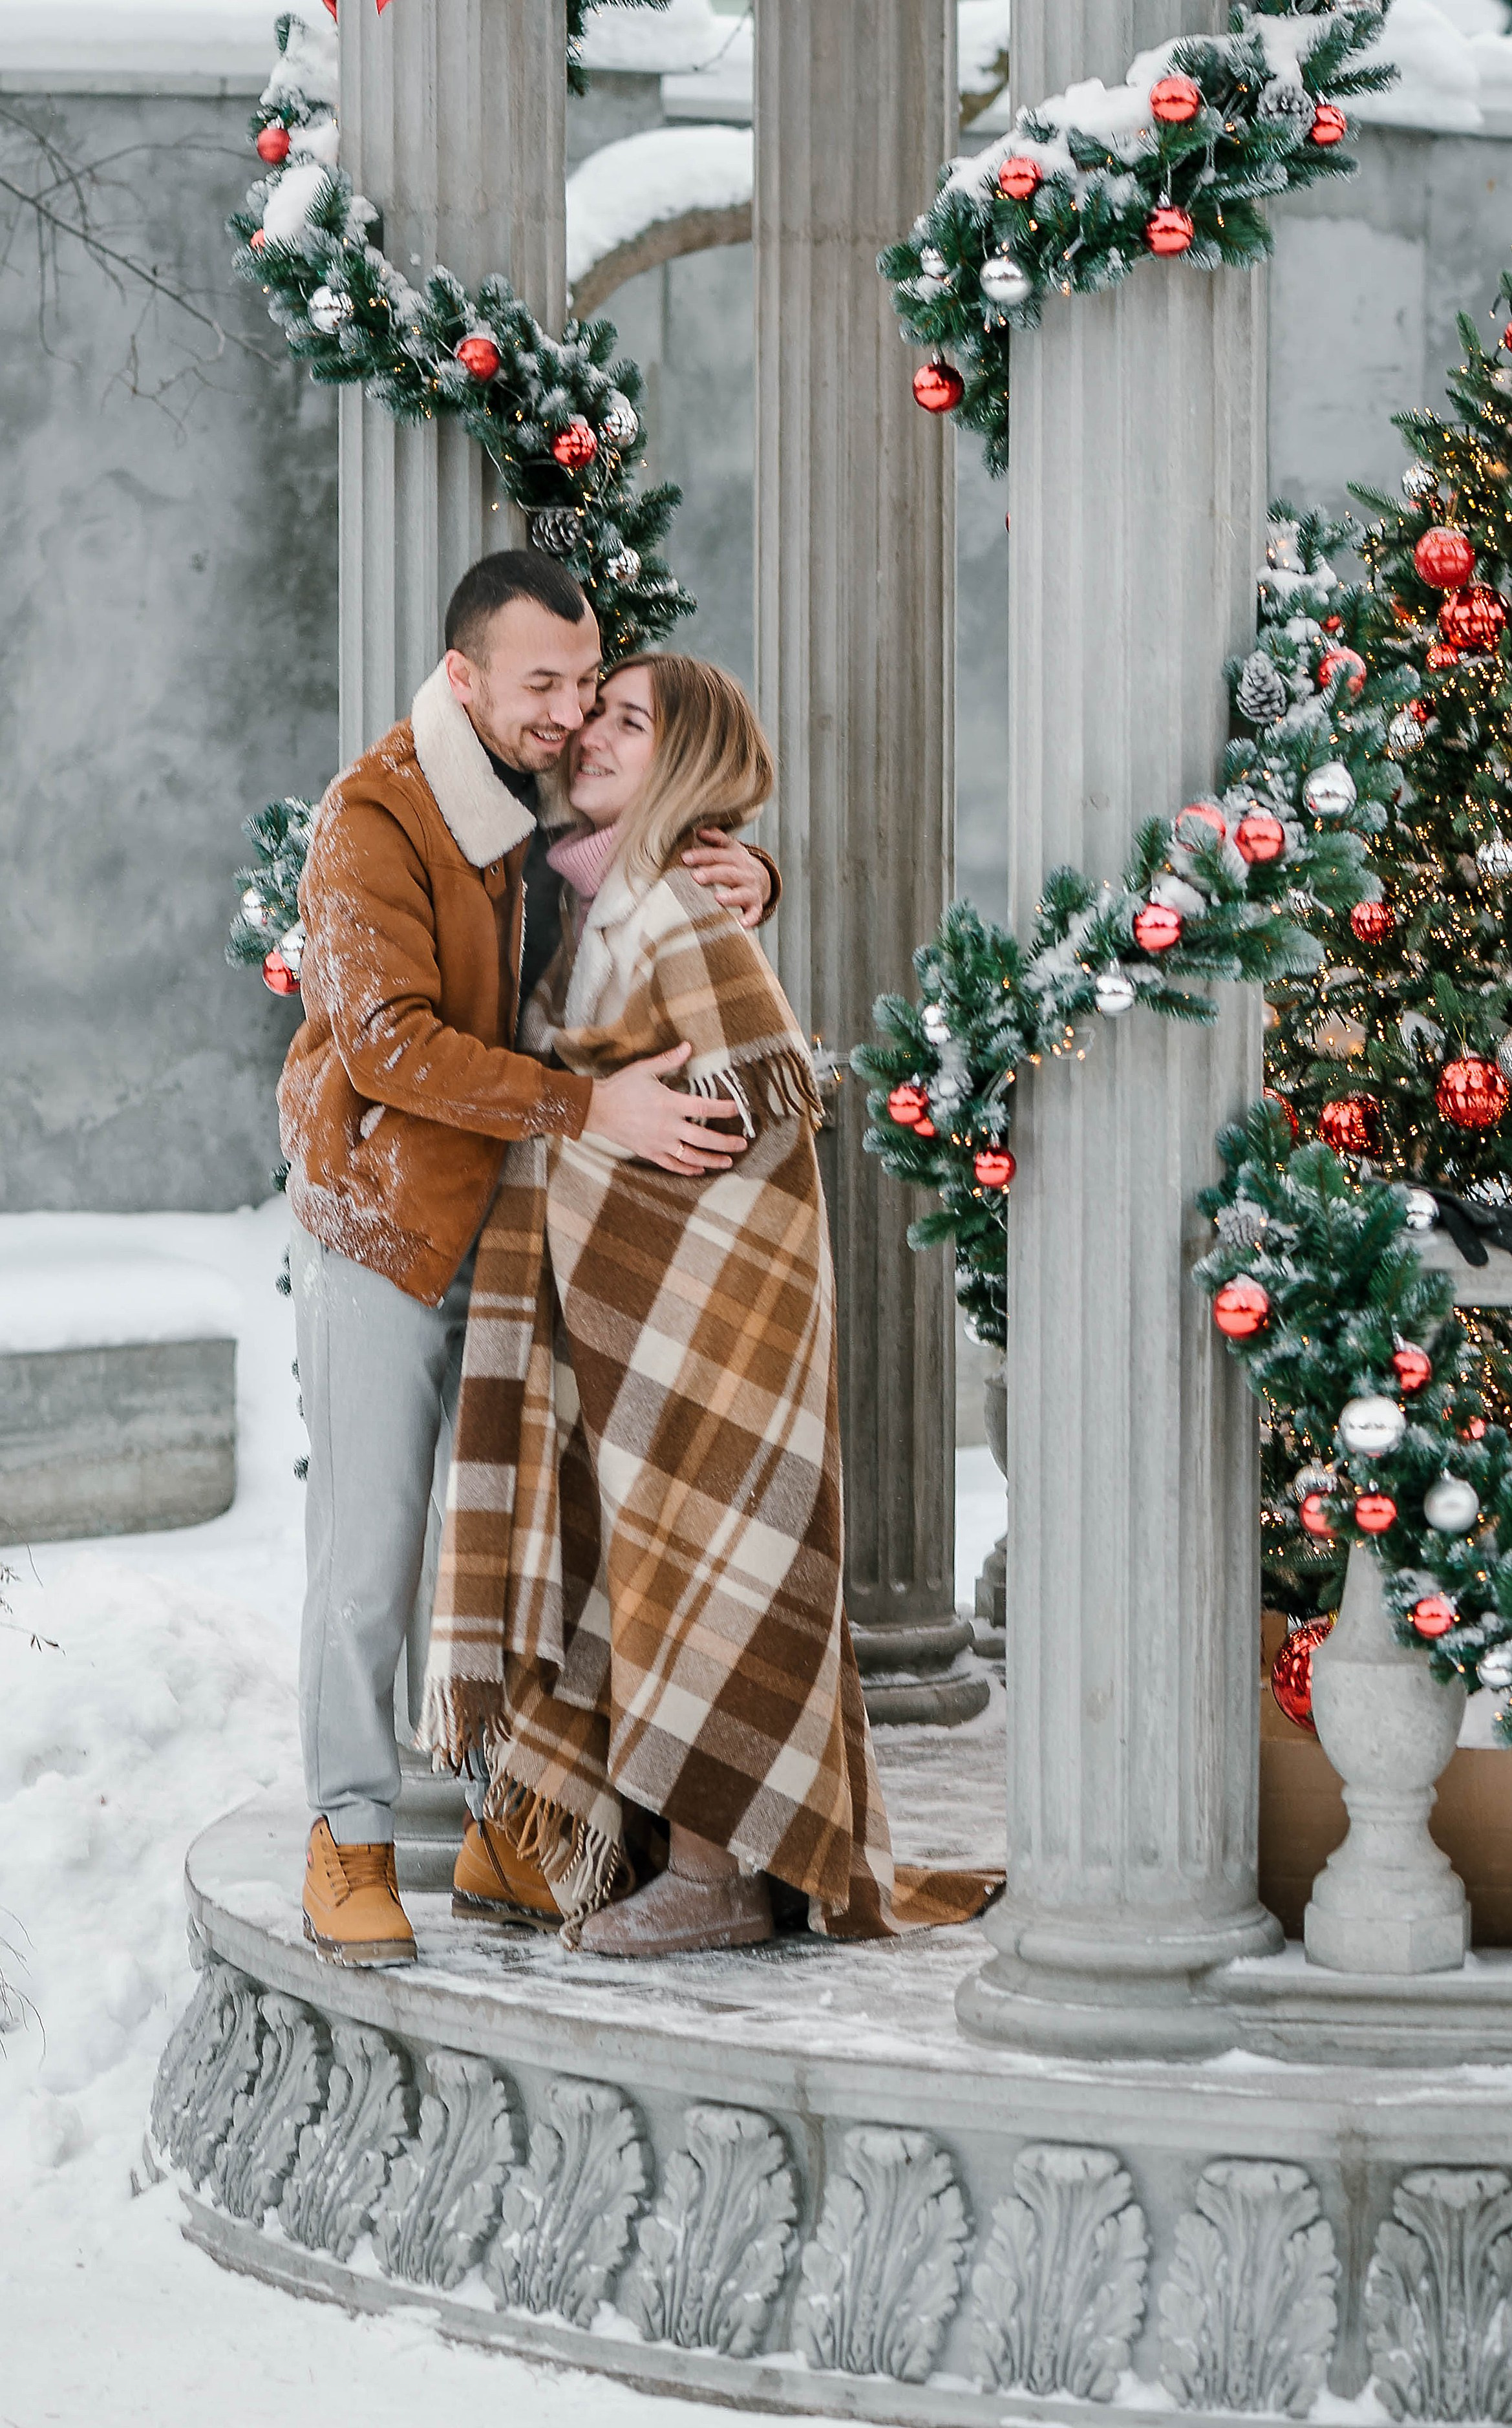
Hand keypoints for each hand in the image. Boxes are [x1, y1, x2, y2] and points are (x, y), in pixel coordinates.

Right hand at [587, 1042, 748, 1174]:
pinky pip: (672, 1165)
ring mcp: (660, 1142)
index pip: (704, 1106)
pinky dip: (687, 1169)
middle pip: (704, 1137)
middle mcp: (668, 1126)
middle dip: (726, 1142)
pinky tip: (699, 1170)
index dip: (724, 1108)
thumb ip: (669, 1060)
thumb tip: (688, 1046)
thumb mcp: (645, 1069)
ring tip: (728, 1161)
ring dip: (712, 1160)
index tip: (738, 1109)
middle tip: (743, 1143)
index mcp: (670, 1104)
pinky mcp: (649, 1152)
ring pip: (691, 1156)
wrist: (596, 1109)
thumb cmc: (620, 1087)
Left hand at [681, 830, 771, 928]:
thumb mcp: (731, 848)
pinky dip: (750, 919)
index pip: (718, 854)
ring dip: (731, 896)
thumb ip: (717, 838)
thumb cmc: (738, 864)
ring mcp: (751, 889)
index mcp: (736, 857)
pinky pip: (754, 913)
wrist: (762, 878)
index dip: (702, 855)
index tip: (685, 858)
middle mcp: (745, 872)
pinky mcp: (756, 905)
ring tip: (718, 899)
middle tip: (696, 877)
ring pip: (742, 893)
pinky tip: (740, 924)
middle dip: (712, 874)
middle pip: (728, 872)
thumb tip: (700, 830)